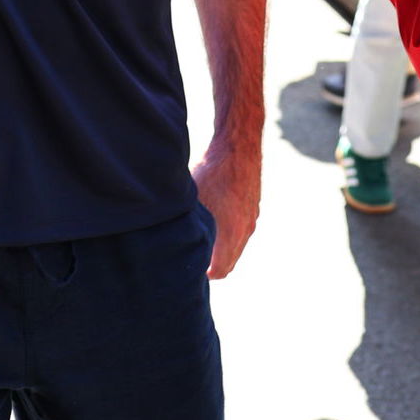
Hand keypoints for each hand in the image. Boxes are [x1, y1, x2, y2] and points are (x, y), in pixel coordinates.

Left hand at [192, 139, 260, 278]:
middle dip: (212, 263)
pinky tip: (214, 214)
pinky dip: (229, 230)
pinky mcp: (254, 205)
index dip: (204, 275)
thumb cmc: (211, 171)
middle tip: (192, 254)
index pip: (220, 271)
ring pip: (237, 244)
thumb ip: (185, 226)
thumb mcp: (191, 201)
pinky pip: (242, 227)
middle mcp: (245, 229)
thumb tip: (165, 241)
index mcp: (231, 234)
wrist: (239, 145)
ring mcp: (252, 217)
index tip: (189, 267)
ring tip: (202, 235)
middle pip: (229, 261)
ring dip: (222, 246)